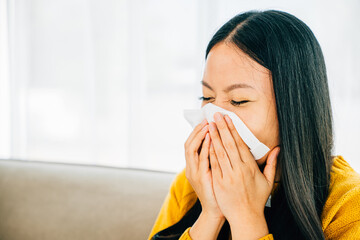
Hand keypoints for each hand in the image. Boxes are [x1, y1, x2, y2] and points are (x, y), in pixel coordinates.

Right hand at [184, 119, 224, 219]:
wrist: (215, 211)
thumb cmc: (216, 191)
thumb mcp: (211, 173)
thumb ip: (212, 159)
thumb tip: (217, 143)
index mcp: (193, 166)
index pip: (190, 144)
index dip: (196, 132)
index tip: (205, 121)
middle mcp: (190, 168)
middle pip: (188, 144)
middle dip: (197, 131)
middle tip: (206, 120)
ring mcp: (194, 172)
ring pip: (191, 149)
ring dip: (199, 136)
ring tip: (207, 125)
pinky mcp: (200, 177)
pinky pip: (201, 159)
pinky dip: (204, 147)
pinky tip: (211, 139)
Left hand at [207, 112, 279, 229]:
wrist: (245, 217)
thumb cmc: (257, 199)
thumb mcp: (267, 182)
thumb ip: (272, 164)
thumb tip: (278, 149)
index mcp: (250, 167)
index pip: (240, 144)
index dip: (233, 130)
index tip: (228, 119)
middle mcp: (239, 170)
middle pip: (229, 144)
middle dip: (222, 128)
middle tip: (216, 115)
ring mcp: (228, 176)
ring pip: (219, 152)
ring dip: (214, 137)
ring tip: (209, 125)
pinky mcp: (219, 182)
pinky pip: (213, 164)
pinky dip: (209, 152)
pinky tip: (206, 142)